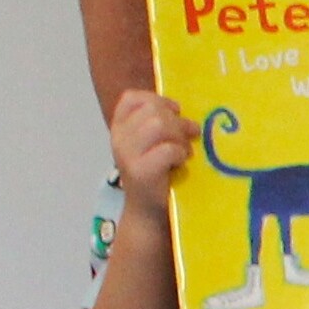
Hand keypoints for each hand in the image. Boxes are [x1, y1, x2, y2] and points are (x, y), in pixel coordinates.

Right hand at [104, 89, 195, 216]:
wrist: (148, 211)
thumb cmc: (158, 173)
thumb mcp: (153, 143)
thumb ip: (160, 123)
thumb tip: (183, 110)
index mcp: (120, 127)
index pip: (132, 98)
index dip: (157, 99)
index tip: (174, 112)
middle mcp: (119, 138)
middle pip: (153, 110)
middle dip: (177, 121)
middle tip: (189, 135)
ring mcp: (127, 154)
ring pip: (159, 124)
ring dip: (180, 136)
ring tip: (184, 150)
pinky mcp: (140, 171)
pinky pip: (167, 148)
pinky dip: (181, 152)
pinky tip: (182, 162)